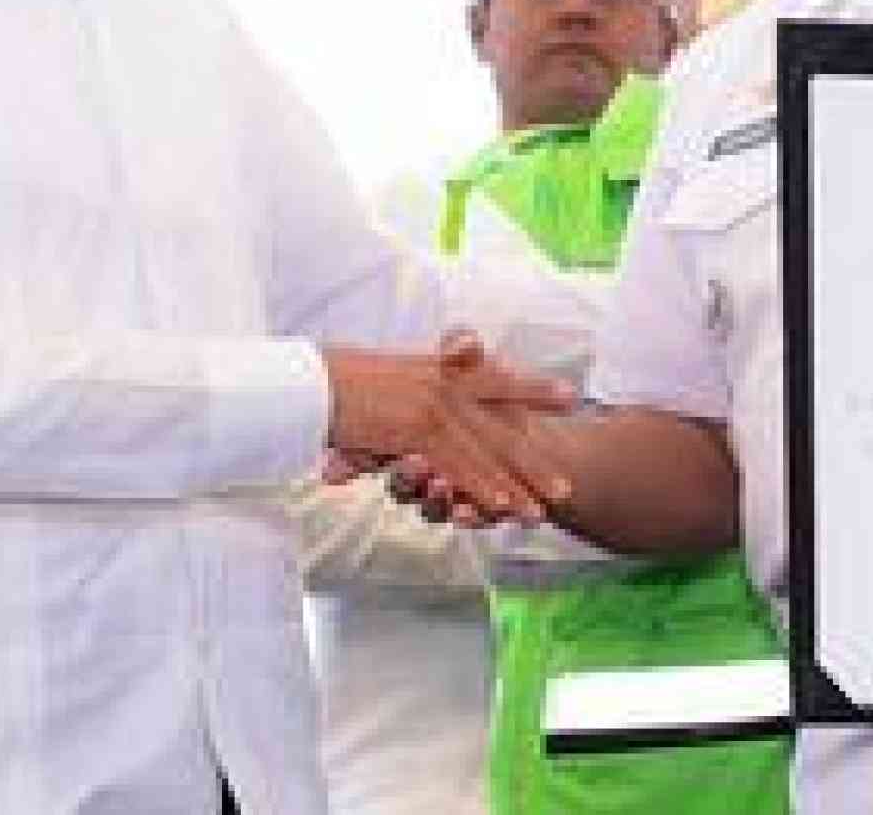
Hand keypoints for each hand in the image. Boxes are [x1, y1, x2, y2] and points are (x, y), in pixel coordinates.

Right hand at [322, 332, 575, 523]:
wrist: (303, 382)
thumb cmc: (333, 383)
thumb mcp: (383, 379)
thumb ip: (419, 380)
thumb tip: (455, 361)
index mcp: (436, 368)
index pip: (492, 378)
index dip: (530, 388)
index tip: (569, 397)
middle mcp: (441, 383)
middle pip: (499, 422)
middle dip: (534, 454)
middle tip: (564, 483)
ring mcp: (431, 404)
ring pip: (483, 450)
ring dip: (513, 484)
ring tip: (540, 511)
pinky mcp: (413, 428)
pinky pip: (455, 462)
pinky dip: (479, 485)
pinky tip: (500, 506)